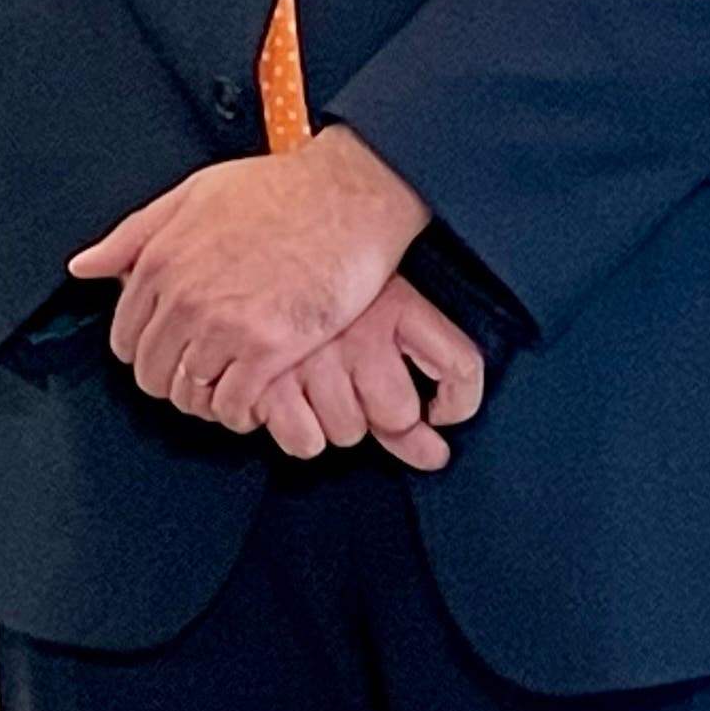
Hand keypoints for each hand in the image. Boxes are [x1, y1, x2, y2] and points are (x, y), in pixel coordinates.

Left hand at [71, 126, 432, 426]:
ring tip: (228, 386)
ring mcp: (224, 327)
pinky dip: (238, 411)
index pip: (125, 335)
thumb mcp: (192, 194)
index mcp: (161, 261)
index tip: (169, 350)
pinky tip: (252, 396)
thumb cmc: (280, 189)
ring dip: (206, 397)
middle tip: (201, 372)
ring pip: (188, 394)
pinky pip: (231, 406)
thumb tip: (84, 267)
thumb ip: (133, 235)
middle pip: (151, 372)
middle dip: (172, 377)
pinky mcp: (267, 350)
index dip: (146, 349)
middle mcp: (184, 298)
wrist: (348, 197)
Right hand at [248, 277, 487, 467]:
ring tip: (319, 386)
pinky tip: (291, 401)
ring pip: (348, 432)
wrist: (249, 253)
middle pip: (398, 415)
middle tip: (359, 389)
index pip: (460, 367)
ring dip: (336, 421)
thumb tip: (434, 457)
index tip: (439, 413)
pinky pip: (304, 441)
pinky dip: (299, 432)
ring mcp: (314, 361)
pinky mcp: (270, 383)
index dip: (458, 404)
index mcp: (397, 303)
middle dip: (383, 417)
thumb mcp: (376, 296)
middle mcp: (362, 334)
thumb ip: (413, 368)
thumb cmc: (322, 287)